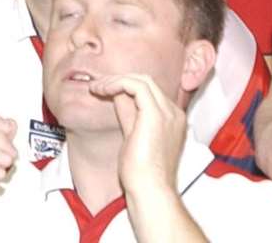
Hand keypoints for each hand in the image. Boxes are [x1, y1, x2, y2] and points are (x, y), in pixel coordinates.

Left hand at [90, 73, 187, 199]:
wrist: (150, 191)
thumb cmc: (142, 175)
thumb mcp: (133, 136)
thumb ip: (129, 114)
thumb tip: (117, 95)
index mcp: (172, 120)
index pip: (149, 91)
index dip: (125, 87)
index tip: (104, 91)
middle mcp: (174, 113)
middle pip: (147, 82)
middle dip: (120, 80)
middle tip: (99, 86)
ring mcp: (168, 113)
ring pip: (142, 80)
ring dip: (116, 80)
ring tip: (97, 87)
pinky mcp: (155, 115)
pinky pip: (135, 86)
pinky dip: (117, 83)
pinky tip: (102, 90)